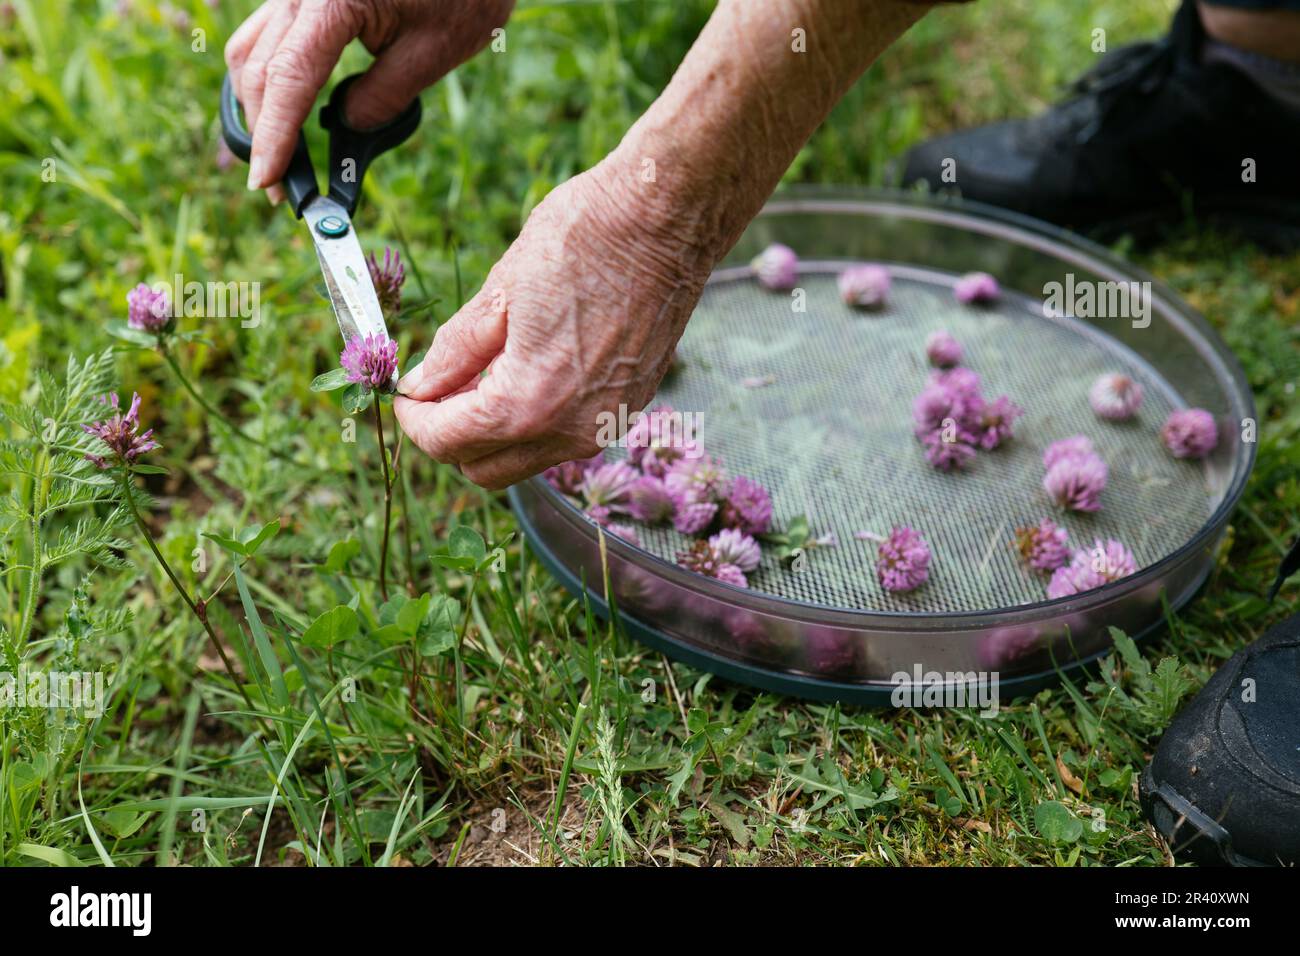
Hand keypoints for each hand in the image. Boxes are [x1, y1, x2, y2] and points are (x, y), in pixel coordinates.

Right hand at [224, 0, 512, 199]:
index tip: (267, 182)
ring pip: (252, 50)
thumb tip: (345, 129)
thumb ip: (383, 97)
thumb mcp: (434, 52)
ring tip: (281, 157)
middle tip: (277, 187)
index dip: (274, 137)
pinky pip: (268, 36)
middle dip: (263, 132)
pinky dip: (269, 78)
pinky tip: (284, 113)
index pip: (288, 79)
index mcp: (333, 0)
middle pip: (258, 68)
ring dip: (259, 107)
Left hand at [393, 162, 712, 489]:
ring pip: (526, 461)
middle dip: (450, 435)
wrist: (664, 221)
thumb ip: (454, 352)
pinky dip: (537, 420)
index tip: (406, 389)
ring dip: (495, 433)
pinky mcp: (629, 408)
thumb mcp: (499, 292)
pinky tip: (533, 368)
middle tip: (441, 385)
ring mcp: (605, 424)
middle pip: (484, 470)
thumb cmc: (583, 241)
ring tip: (488, 372)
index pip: (446, 443)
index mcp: (528, 403)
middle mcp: (571, 430)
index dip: (413, 418)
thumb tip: (420, 386)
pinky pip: (566, 438)